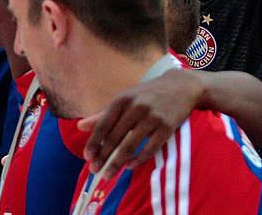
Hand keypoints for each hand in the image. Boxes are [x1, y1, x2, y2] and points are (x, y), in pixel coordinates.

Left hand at [76, 69, 203, 179]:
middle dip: (103, 157)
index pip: (103, 125)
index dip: (93, 143)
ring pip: (130, 146)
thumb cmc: (148, 94)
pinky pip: (150, 149)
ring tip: (108, 174)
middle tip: (94, 171)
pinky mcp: (167, 127)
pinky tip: (129, 166)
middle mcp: (136, 107)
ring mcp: (152, 117)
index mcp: (123, 99)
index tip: (87, 157)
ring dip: (117, 163)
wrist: (181, 86)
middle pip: (115, 138)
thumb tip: (80, 126)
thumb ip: (103, 114)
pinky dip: (138, 160)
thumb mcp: (126, 98)